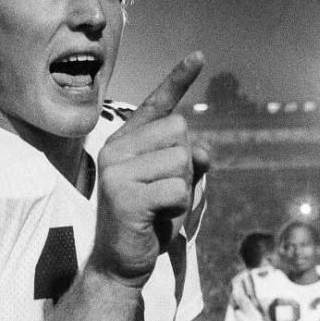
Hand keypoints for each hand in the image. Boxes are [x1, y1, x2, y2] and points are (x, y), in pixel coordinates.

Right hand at [91, 52, 207, 286]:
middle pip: (179, 130)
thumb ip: (189, 161)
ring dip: (182, 189)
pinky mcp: (123, 194)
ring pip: (181, 160)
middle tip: (163, 193)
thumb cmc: (149, 223)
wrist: (120, 264)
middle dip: (186, 164)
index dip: (178, 79)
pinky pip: (178, 189)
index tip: (198, 56)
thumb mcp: (176, 186)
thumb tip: (204, 152)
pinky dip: (178, 208)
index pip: (157, 104)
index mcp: (125, 142)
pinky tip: (155, 218)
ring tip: (158, 207)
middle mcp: (115, 148)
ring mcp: (116, 170)